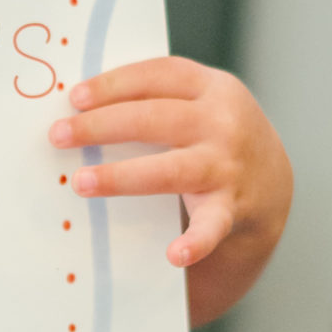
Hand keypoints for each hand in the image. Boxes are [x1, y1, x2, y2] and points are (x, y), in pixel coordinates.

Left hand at [49, 57, 291, 319]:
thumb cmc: (214, 135)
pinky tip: (174, 255)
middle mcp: (223, 123)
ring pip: (171, 169)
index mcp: (212, 88)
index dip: (114, 84)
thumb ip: (156, 97)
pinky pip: (211, 226)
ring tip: (81, 182)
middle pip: (155, 119)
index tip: (74, 97)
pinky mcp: (232, 208)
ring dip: (123, 176)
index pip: (157, 76)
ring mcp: (228, 166)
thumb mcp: (199, 103)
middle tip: (59, 135)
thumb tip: (78, 103)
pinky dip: (196, 241)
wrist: (272, 182)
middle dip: (102, 126)